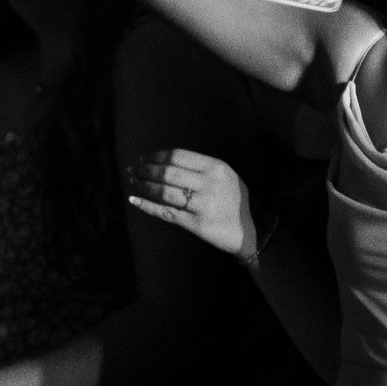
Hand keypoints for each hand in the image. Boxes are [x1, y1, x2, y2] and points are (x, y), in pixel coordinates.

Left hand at [123, 148, 255, 259]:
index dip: (156, 156)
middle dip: (145, 170)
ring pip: (164, 192)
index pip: (178, 156)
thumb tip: (165, 162)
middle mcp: (209, 184)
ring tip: (132, 182)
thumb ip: (201, 168)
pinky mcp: (197, 224)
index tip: (144, 158)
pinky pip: (166, 213)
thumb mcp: (227, 175)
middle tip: (132, 169)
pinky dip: (147, 206)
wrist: (254, 229)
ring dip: (143, 186)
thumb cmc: (237, 200)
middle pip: (168, 172)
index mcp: (216, 167)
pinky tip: (135, 200)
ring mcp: (203, 205)